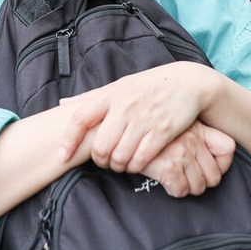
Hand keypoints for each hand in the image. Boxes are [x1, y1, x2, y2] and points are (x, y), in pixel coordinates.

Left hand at [57, 63, 216, 173]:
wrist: (188, 83)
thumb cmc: (149, 86)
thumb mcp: (119, 85)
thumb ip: (91, 97)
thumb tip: (62, 103)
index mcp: (110, 95)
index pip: (80, 118)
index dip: (68, 140)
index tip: (62, 157)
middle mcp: (124, 107)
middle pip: (100, 146)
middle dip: (100, 161)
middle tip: (105, 162)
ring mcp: (143, 119)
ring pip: (119, 157)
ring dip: (118, 166)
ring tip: (122, 164)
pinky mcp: (162, 131)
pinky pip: (141, 159)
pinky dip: (136, 167)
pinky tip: (137, 163)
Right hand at [141, 121, 235, 197]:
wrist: (121, 131)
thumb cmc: (147, 131)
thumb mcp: (174, 125)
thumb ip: (191, 135)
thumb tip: (204, 157)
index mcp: (198, 129)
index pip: (227, 148)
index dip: (222, 164)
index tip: (210, 168)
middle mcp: (192, 141)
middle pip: (214, 175)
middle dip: (201, 182)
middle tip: (188, 179)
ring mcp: (182, 154)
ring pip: (199, 186)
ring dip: (187, 188)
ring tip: (176, 180)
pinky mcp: (169, 167)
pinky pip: (181, 190)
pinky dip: (174, 190)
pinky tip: (165, 182)